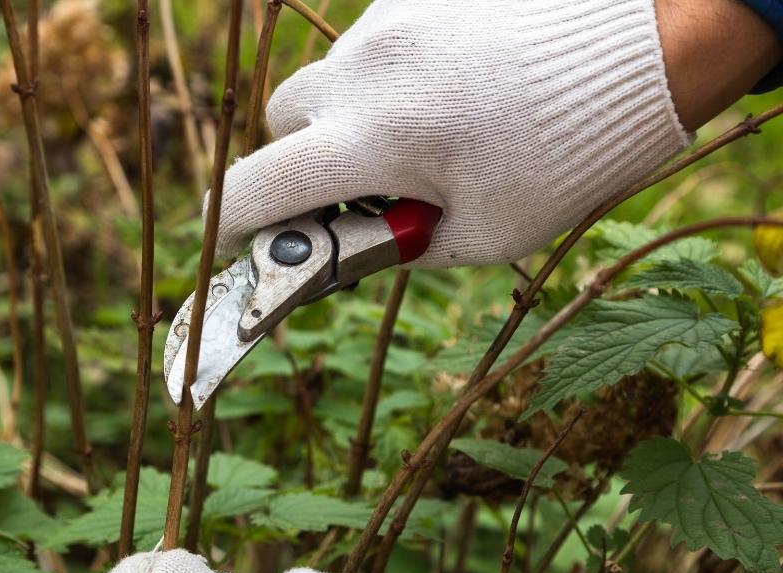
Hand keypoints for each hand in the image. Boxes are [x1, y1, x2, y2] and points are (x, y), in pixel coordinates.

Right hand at [211, 0, 775, 266]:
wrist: (643, 50)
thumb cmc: (569, 159)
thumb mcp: (482, 234)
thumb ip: (397, 243)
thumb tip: (341, 240)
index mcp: (372, 140)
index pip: (255, 189)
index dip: (235, 226)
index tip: (243, 242)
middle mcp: (361, 73)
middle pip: (279, 123)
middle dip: (302, 161)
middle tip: (358, 188)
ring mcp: (386, 23)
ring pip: (327, 79)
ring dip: (348, 115)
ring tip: (425, 135)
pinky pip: (371, 45)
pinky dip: (388, 78)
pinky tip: (450, 94)